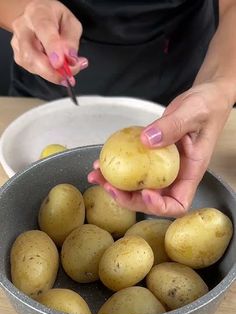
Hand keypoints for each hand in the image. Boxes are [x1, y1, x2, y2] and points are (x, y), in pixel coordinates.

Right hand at [11, 0, 87, 84]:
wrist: (40, 17)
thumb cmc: (56, 19)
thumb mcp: (71, 24)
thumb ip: (71, 41)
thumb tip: (70, 59)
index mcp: (38, 13)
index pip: (43, 29)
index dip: (52, 48)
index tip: (60, 62)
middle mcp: (23, 27)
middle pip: (30, 54)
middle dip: (51, 71)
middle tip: (68, 75)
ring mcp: (17, 43)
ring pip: (31, 65)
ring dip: (51, 73)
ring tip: (66, 69)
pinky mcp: (18, 56)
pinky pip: (32, 70)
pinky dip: (47, 73)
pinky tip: (55, 67)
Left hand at [88, 80, 233, 216]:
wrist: (204, 98)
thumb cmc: (208, 106)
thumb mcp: (194, 113)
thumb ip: (173, 126)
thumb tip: (148, 140)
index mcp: (190, 172)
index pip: (178, 204)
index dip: (159, 206)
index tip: (144, 192)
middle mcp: (175, 176)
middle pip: (151, 200)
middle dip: (127, 198)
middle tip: (108, 186)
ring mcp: (161, 168)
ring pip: (137, 187)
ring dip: (115, 186)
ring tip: (96, 176)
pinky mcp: (150, 158)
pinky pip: (132, 169)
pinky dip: (116, 168)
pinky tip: (101, 161)